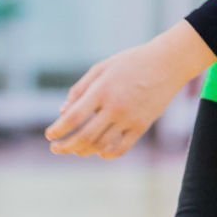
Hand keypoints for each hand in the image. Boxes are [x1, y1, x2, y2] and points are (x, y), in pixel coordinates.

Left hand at [46, 22, 216, 160]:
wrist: (168, 63)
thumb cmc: (130, 62)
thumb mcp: (102, 67)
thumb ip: (80, 89)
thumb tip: (62, 112)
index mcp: (102, 90)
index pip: (74, 117)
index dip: (58, 130)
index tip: (49, 135)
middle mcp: (115, 107)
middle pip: (85, 136)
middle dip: (66, 146)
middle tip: (56, 149)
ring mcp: (130, 118)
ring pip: (101, 145)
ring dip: (84, 151)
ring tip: (75, 149)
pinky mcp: (142, 126)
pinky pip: (122, 148)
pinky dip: (107, 154)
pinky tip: (98, 152)